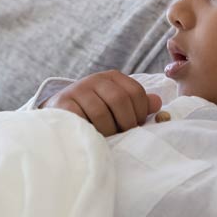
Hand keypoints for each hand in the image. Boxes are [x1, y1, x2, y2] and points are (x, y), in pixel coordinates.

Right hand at [42, 70, 162, 136]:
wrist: (58, 113)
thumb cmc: (93, 112)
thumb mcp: (115, 104)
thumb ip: (136, 104)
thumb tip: (157, 102)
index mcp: (112, 78)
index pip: (135, 92)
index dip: (140, 113)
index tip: (136, 127)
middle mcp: (95, 79)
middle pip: (120, 100)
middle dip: (126, 123)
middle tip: (123, 136)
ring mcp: (78, 90)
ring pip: (101, 112)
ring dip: (107, 131)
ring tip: (107, 138)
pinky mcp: (63, 104)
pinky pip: (82, 119)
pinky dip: (90, 131)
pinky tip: (92, 136)